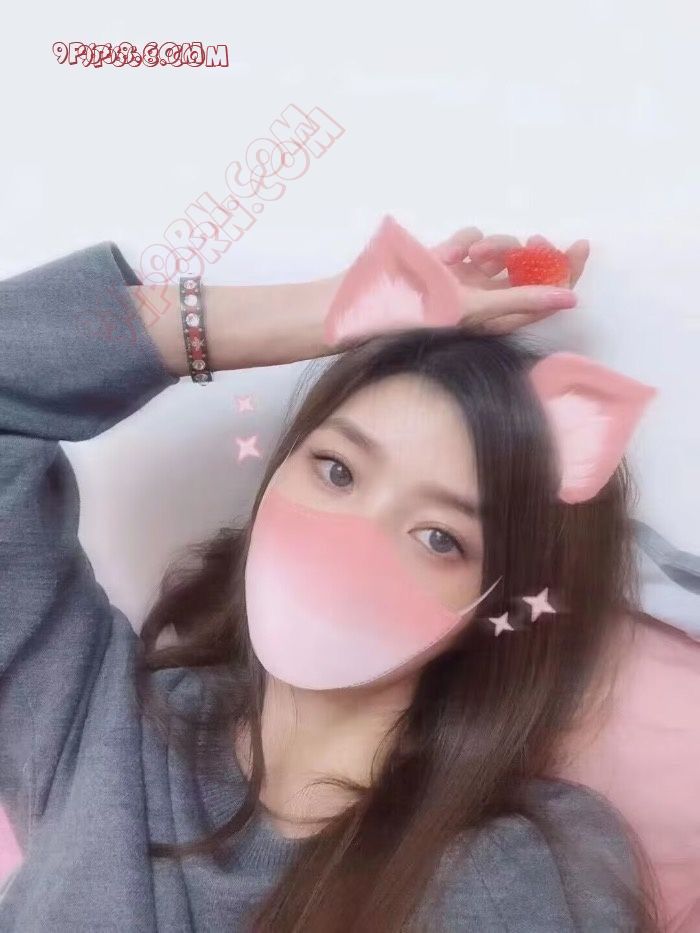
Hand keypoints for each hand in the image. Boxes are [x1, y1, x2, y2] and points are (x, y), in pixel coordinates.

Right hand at [431, 227, 589, 334]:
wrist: (380, 304)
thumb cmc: (428, 316)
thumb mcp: (480, 309)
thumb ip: (524, 300)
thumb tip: (570, 298)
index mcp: (505, 315)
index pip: (548, 293)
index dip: (568, 271)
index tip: (579, 246)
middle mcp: (493, 296)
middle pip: (531, 267)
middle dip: (534, 252)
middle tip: (537, 240)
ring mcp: (472, 277)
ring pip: (502, 249)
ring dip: (494, 247)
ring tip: (473, 256)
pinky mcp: (452, 260)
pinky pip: (472, 238)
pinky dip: (463, 242)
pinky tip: (448, 256)